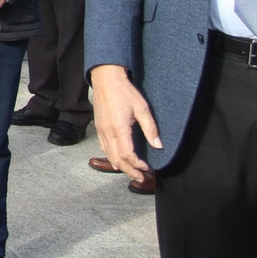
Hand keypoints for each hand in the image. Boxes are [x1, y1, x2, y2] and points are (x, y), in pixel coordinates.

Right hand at [90, 64, 161, 181]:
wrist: (106, 79)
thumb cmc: (124, 91)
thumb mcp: (142, 108)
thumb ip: (150, 128)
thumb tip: (158, 145)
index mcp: (119, 128)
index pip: (127, 155)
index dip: (137, 165)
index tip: (147, 168)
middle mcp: (108, 132)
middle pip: (117, 159)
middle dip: (129, 171)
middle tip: (140, 178)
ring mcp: (101, 130)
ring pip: (109, 155)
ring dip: (120, 166)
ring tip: (131, 172)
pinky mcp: (98, 127)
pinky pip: (104, 148)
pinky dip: (111, 157)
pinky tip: (117, 161)